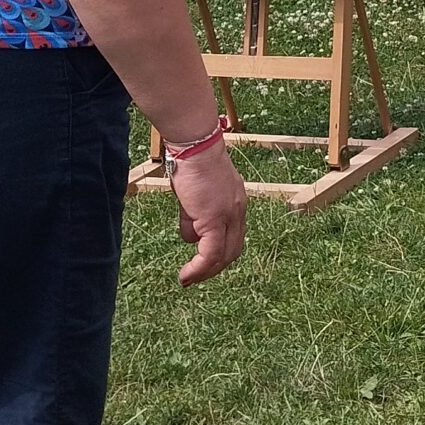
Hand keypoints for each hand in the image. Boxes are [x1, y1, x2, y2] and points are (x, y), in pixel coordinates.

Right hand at [167, 141, 246, 286]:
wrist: (195, 145)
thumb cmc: (191, 162)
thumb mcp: (194, 193)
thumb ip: (194, 215)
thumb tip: (190, 234)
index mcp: (236, 202)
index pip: (234, 236)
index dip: (221, 253)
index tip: (204, 263)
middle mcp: (238, 210)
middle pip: (233, 250)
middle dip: (215, 267)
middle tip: (196, 276)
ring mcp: (228, 215)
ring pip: (223, 255)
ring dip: (205, 272)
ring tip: (188, 279)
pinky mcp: (214, 219)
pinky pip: (210, 253)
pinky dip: (199, 268)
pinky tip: (186, 275)